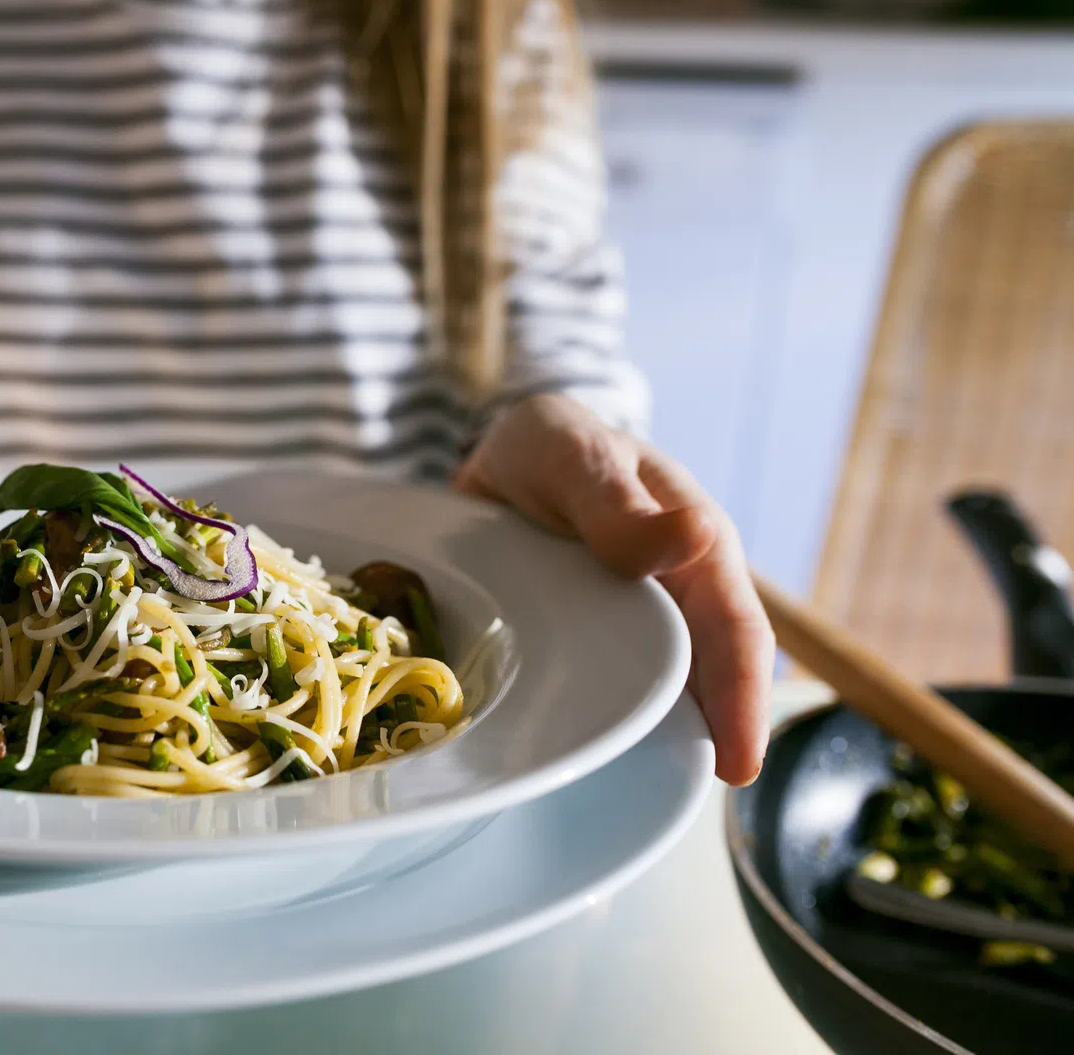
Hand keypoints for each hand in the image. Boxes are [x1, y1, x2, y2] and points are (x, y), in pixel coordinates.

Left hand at [453, 393, 773, 784]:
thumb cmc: (552, 445)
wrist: (502, 450)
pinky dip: (601, 728)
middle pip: (704, 676)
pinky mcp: (586, 642)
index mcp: (693, 547)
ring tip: (641, 796)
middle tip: (689, 799)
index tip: (738, 764)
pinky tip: (585, 768)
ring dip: (656, 741)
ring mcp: (630, 624)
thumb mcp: (571, 454)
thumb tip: (694, 536)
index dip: (741, 699)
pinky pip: (603, 691)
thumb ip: (617, 501)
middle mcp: (672, 593)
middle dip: (710, 738)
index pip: (733, 629)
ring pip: (656, 693)